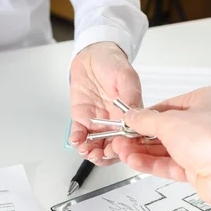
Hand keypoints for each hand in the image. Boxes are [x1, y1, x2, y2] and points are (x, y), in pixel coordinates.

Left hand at [69, 42, 141, 165]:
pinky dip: (77, 140)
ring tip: (86, 150)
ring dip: (91, 152)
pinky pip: (80, 133)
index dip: (124, 147)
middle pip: (113, 147)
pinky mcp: (82, 118)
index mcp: (129, 115)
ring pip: (96, 145)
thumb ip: (130, 95)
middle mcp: (114, 122)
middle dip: (106, 156)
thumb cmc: (112, 63)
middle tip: (100, 155)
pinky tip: (76, 141)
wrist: (93, 54)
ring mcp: (98, 122)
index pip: (130, 138)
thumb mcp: (126, 76)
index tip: (117, 149)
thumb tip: (133, 113)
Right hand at [112, 87, 210, 209]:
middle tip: (122, 138)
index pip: (169, 106)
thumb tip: (134, 116)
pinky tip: (135, 161)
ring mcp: (203, 148)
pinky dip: (152, 163)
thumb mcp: (171, 122)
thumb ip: (147, 120)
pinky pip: (170, 165)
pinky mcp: (199, 169)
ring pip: (166, 149)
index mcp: (207, 101)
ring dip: (143, 151)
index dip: (146, 114)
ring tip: (123, 151)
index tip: (129, 120)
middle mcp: (207, 123)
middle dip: (141, 135)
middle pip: (166, 129)